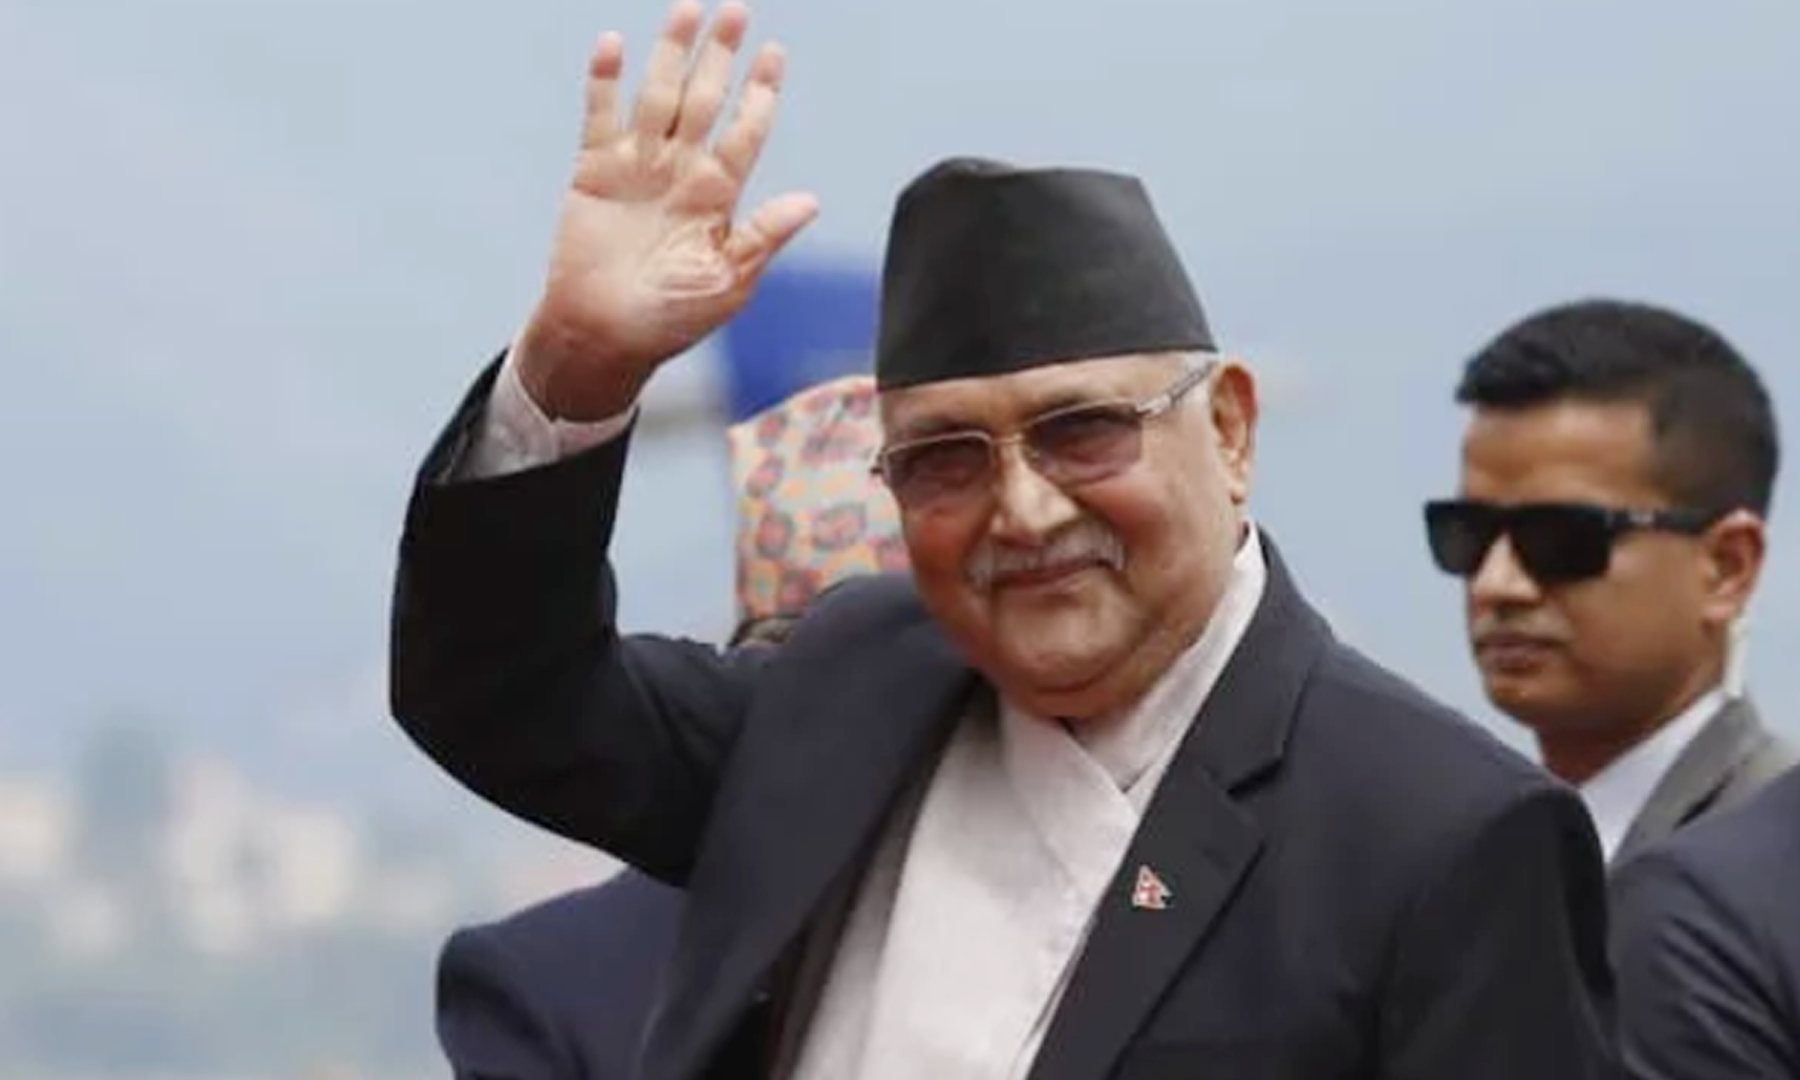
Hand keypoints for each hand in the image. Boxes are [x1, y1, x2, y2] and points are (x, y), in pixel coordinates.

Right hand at [518, 1, 817, 420]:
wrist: (604, 335)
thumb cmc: (671, 318)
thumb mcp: (728, 283)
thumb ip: (763, 237)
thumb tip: (811, 201)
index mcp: (718, 195)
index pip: (745, 132)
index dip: (759, 93)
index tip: (774, 55)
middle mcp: (681, 170)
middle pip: (705, 100)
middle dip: (721, 56)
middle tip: (737, 10)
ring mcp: (638, 167)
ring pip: (658, 96)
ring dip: (671, 53)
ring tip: (687, 9)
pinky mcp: (595, 171)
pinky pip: (601, 117)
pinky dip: (605, 81)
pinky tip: (615, 45)